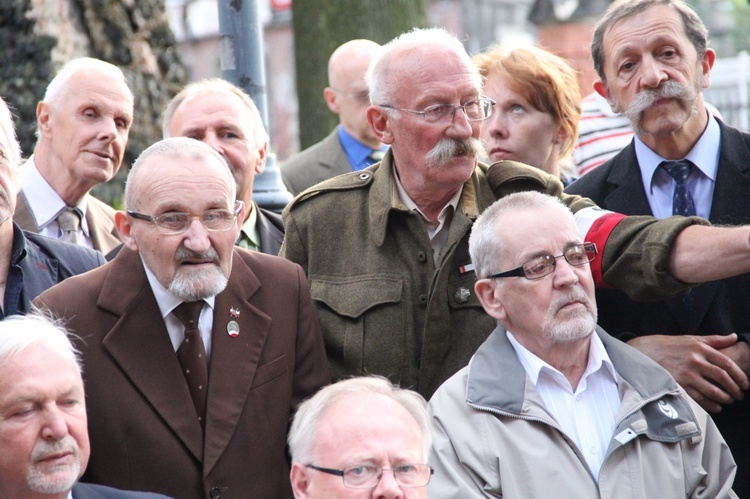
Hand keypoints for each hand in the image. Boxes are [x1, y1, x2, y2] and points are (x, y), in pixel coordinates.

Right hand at [627, 334, 748, 412]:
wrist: (643, 352)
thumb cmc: (668, 345)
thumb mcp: (691, 339)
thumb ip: (714, 339)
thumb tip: (734, 336)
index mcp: (700, 348)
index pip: (727, 363)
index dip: (740, 376)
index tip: (745, 384)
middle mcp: (695, 361)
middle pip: (723, 378)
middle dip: (735, 389)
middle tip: (740, 395)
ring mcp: (686, 374)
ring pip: (713, 390)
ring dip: (725, 398)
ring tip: (729, 401)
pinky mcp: (678, 385)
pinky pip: (699, 398)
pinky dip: (711, 405)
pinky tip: (716, 406)